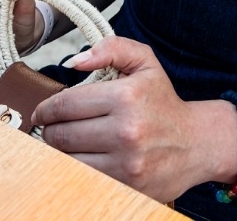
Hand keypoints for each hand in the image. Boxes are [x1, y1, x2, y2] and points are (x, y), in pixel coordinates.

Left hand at [33, 37, 227, 201]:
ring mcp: (126, 165)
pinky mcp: (126, 188)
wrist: (195, 143)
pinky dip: (74, 170)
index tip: (41, 111)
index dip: (46, 108)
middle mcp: (125, 132)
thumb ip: (111, 48)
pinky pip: (84, 180)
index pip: (67, 104)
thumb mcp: (144, 61)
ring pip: (68, 161)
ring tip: (62, 143)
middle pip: (62, 135)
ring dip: (58, 153)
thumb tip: (75, 62)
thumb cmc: (163, 100)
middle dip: (49, 130)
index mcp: (126, 97)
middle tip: (49, 127)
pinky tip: (78, 159)